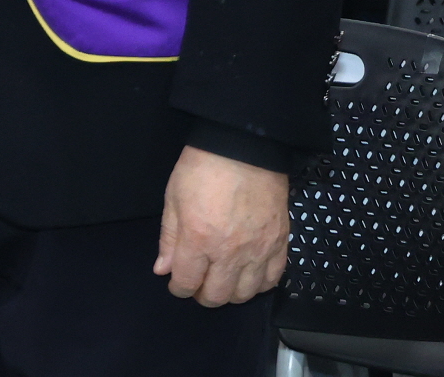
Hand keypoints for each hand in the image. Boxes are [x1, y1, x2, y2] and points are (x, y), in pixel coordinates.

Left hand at [155, 146, 289, 306]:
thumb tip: (163, 270)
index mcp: (198, 240)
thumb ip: (169, 238)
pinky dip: (259, 285)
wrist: (244, 148)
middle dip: (202, 294)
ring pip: (245, 294)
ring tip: (222, 280)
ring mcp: (258, 251)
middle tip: (198, 283)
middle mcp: (230, 253)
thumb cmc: (201, 169)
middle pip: (217, 295)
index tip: (177, 283)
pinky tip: (248, 276)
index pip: (187, 282)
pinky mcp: (280, 244)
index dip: (178, 288)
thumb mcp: (173, 198)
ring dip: (230, 293)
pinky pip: (272, 280)